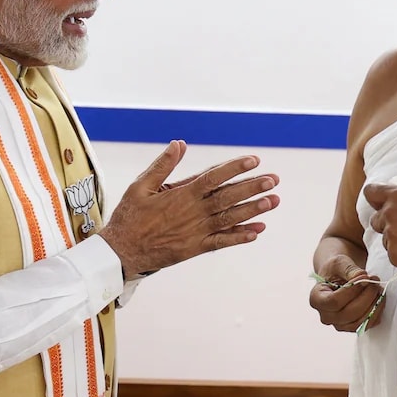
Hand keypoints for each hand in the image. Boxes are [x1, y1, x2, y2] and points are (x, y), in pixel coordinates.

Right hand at [99, 140, 279, 276]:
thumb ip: (162, 165)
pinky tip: (257, 232)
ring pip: (230, 219)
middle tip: (274, 180)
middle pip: (228, 197)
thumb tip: (179, 143)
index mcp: (180, 195)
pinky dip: (240, 237)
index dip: (235, 168)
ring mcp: (196, 232)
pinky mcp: (195, 248)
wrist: (122, 252)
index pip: (213, 177)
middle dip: (252, 187)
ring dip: (253, 210)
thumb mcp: (140, 185)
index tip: (254, 160)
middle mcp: (192, 213)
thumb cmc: (129, 216)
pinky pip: (221, 242)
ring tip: (273, 201)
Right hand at [308, 254, 385, 331]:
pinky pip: (367, 324)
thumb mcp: (339, 263)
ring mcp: (339, 324)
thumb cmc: (336, 270)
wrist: (339, 277)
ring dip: (373, 305)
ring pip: (359, 322)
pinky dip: (376, 312)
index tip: (364, 278)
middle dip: (366, 297)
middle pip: (348, 313)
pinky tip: (379, 298)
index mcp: (316, 299)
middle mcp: (326, 315)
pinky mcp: (352, 327)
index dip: (352, 291)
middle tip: (374, 282)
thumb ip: (349, 270)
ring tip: (378, 288)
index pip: (334, 301)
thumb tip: (362, 278)